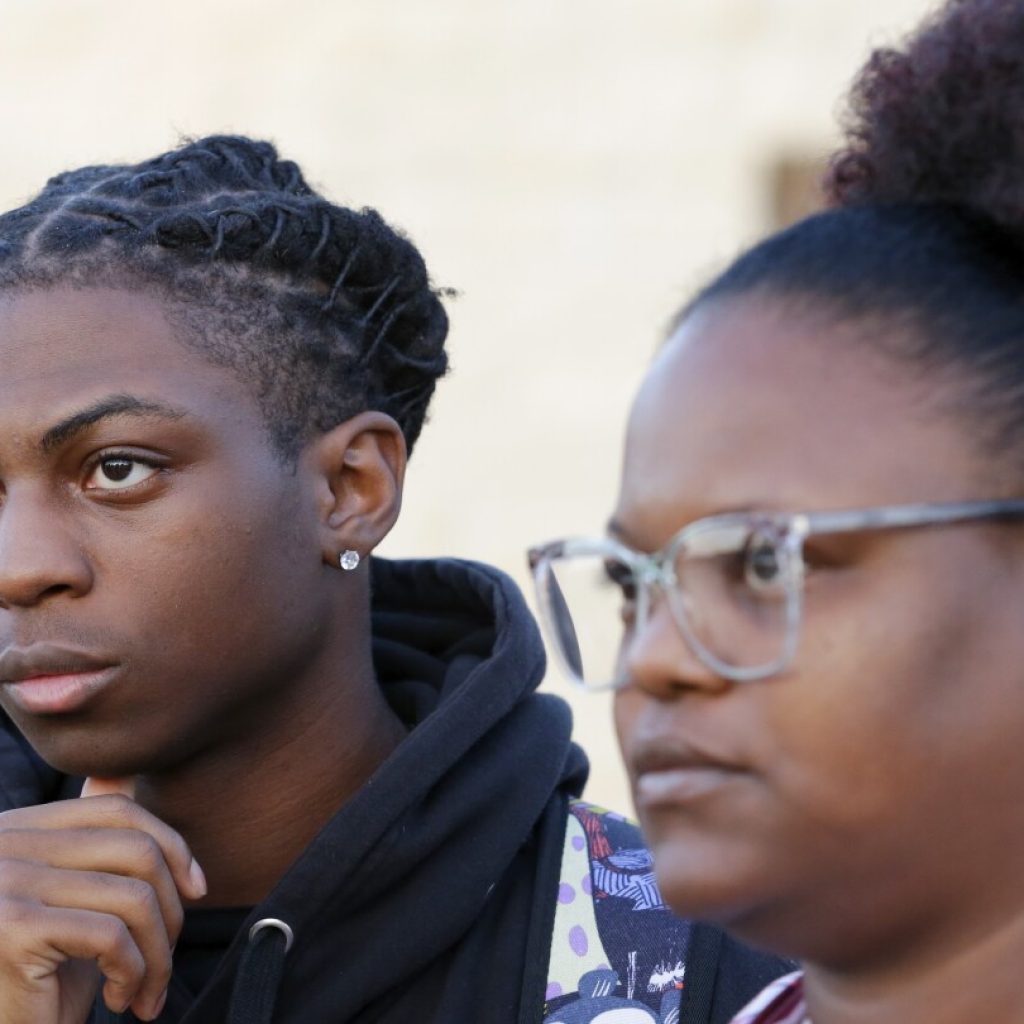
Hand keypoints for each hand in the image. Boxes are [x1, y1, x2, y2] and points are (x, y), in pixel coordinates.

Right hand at [0, 776, 205, 1023]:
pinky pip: (111, 937)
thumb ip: (91, 838)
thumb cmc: (40, 976)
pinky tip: (118, 999)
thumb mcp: (71, 897)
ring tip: (147, 991)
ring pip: (133, 898)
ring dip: (157, 955)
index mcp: (18, 827)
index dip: (171, 844)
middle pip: (135, 849)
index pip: (116, 808)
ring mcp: (5, 880)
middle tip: (167, 958)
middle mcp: (4, 843)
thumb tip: (127, 772)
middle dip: (170, 909)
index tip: (195, 890)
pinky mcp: (14, 927)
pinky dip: (133, 974)